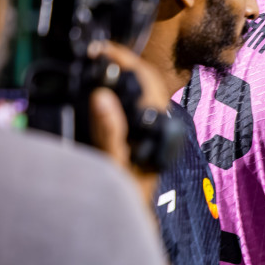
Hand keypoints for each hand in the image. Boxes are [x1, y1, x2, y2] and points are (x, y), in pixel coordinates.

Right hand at [89, 41, 171, 200]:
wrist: (135, 215)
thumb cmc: (127, 194)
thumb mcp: (113, 162)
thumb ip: (109, 131)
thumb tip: (102, 97)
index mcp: (159, 126)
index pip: (148, 80)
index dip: (125, 59)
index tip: (103, 50)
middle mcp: (164, 125)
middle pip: (150, 81)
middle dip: (126, 62)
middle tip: (100, 52)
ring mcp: (159, 129)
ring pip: (148, 91)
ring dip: (127, 74)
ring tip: (103, 63)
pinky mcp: (151, 134)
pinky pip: (142, 104)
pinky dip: (127, 90)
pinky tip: (111, 90)